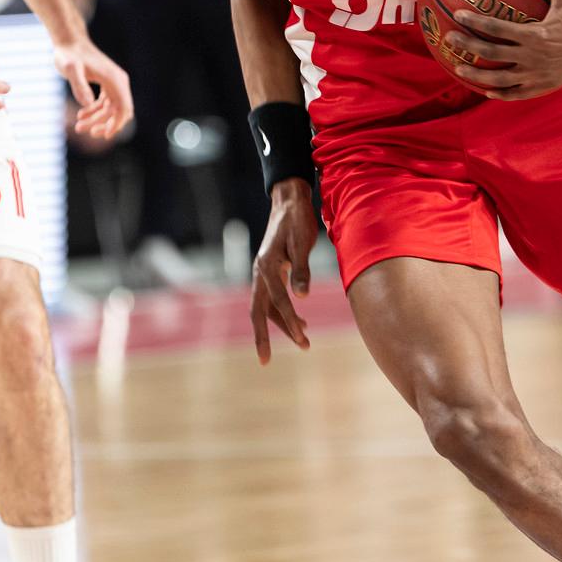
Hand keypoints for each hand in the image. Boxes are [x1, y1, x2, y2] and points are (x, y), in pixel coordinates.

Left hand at [54, 37, 131, 139]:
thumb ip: (79, 85)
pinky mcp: (106, 84)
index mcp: (114, 79)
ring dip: (97, 120)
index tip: (105, 135)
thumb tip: (87, 104)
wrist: (69, 41)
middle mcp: (118, 82)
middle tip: (83, 130)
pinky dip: (95, 112)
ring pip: (111, 110)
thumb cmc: (69, 54)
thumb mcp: (70, 69)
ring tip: (78, 126)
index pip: (123, 107)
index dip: (117, 124)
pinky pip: (106, 104)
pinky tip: (81, 115)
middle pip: (119, 111)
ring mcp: (113, 83)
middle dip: (104, 124)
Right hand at [250, 180, 319, 363]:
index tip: (302, 337)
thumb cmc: (298, 220)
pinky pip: (274, 298)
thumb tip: (302, 297)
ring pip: (267, 307)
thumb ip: (302, 269)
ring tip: (303, 342)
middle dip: (262, 337)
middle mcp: (260, 271)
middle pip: (258, 311)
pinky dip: (285, 312)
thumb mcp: (303, 242)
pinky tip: (301, 322)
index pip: (279, 299)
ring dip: (282, 325)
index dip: (289, 320)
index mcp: (266, 265)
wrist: (289, 200)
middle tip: (265, 361)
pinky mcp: (270, 271)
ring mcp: (263, 272)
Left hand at [440, 0, 561, 100]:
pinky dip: (502, 93)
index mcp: (536, 34)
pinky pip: (520, 92)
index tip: (457, 15)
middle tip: (450, 38)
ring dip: (477, 74)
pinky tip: (488, 90)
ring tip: (459, 67)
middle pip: (492, 54)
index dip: (474, 22)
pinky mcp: (548, 84)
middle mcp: (535, 57)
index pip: (496, 29)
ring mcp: (540, 74)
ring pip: (501, 78)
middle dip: (467, 46)